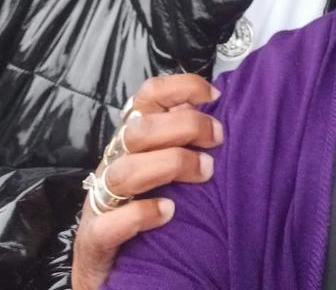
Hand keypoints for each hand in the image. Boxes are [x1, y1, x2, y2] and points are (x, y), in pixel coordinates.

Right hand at [72, 74, 222, 289]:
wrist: (111, 271)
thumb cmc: (143, 206)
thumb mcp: (164, 165)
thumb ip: (182, 135)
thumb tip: (214, 106)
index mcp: (131, 140)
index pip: (147, 96)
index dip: (181, 88)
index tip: (214, 96)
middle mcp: (114, 162)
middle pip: (140, 130)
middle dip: (185, 127)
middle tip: (218, 139)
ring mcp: (100, 200)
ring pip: (125, 171)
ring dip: (171, 165)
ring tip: (205, 173)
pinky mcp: (94, 239)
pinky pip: (110, 222)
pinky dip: (141, 213)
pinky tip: (168, 212)